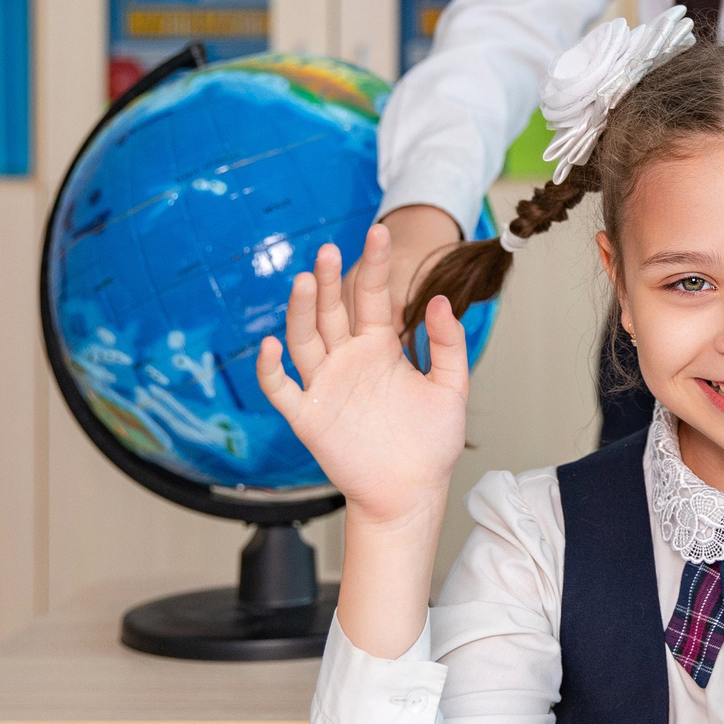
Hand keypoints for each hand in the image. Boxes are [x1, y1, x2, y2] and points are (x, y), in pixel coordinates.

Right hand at [257, 226, 467, 525]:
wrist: (411, 492)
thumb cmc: (431, 443)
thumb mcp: (451, 387)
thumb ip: (448, 344)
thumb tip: (440, 299)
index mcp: (379, 348)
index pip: (370, 297)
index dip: (372, 265)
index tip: (378, 232)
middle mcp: (347, 360)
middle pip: (329, 310)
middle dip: (327, 280)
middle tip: (329, 250)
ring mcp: (324, 386)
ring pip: (303, 339)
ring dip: (300, 311)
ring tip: (304, 280)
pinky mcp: (308, 417)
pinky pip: (282, 389)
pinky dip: (272, 368)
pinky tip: (273, 344)